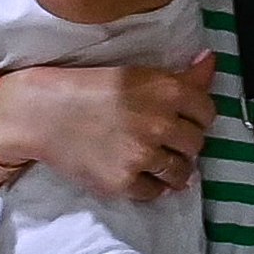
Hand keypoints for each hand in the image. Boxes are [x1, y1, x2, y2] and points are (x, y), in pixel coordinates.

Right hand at [0, 59, 210, 201]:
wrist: (43, 113)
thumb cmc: (89, 89)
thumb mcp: (137, 73)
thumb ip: (180, 75)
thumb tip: (210, 60)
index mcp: (166, 90)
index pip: (207, 112)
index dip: (197, 118)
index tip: (183, 121)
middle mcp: (159, 123)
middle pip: (196, 144)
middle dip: (184, 144)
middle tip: (165, 141)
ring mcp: (142, 155)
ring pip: (181, 172)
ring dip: (173, 169)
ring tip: (155, 160)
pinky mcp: (124, 181)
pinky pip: (155, 192)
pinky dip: (150, 185)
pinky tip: (137, 172)